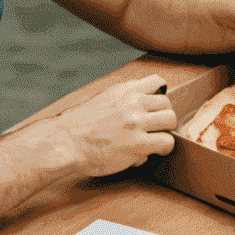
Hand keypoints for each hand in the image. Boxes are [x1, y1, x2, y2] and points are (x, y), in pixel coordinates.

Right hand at [59, 75, 176, 175]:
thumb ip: (124, 99)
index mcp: (124, 90)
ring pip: (171, 120)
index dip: (159, 96)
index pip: (157, 81)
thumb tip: (143, 104)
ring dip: (165, 131)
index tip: (153, 108)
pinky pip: (167, 142)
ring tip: (155, 140)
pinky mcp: (137, 143)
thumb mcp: (102, 100)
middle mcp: (132, 102)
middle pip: (167, 103)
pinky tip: (153, 152)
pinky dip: (163, 148)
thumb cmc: (79, 126)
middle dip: (162, 117)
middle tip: (153, 129)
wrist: (64, 143)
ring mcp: (136, 122)